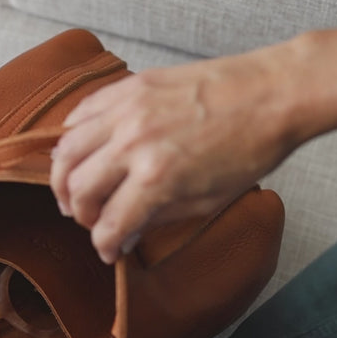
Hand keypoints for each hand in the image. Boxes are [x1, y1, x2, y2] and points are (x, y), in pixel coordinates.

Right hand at [50, 27, 336, 263]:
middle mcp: (134, 143)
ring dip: (64, 178)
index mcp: (157, 179)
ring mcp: (128, 110)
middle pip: (79, 189)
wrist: (272, 94)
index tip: (108, 251)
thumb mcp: (207, 200)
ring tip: (73, 190)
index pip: (109, 224)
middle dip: (81, 215)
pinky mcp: (130, 85)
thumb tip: (126, 233)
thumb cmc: (249, 149)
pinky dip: (73, 135)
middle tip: (92, 222)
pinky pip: (82, 112)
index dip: (104, 246)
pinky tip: (82, 150)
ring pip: (67, 150)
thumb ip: (158, 217)